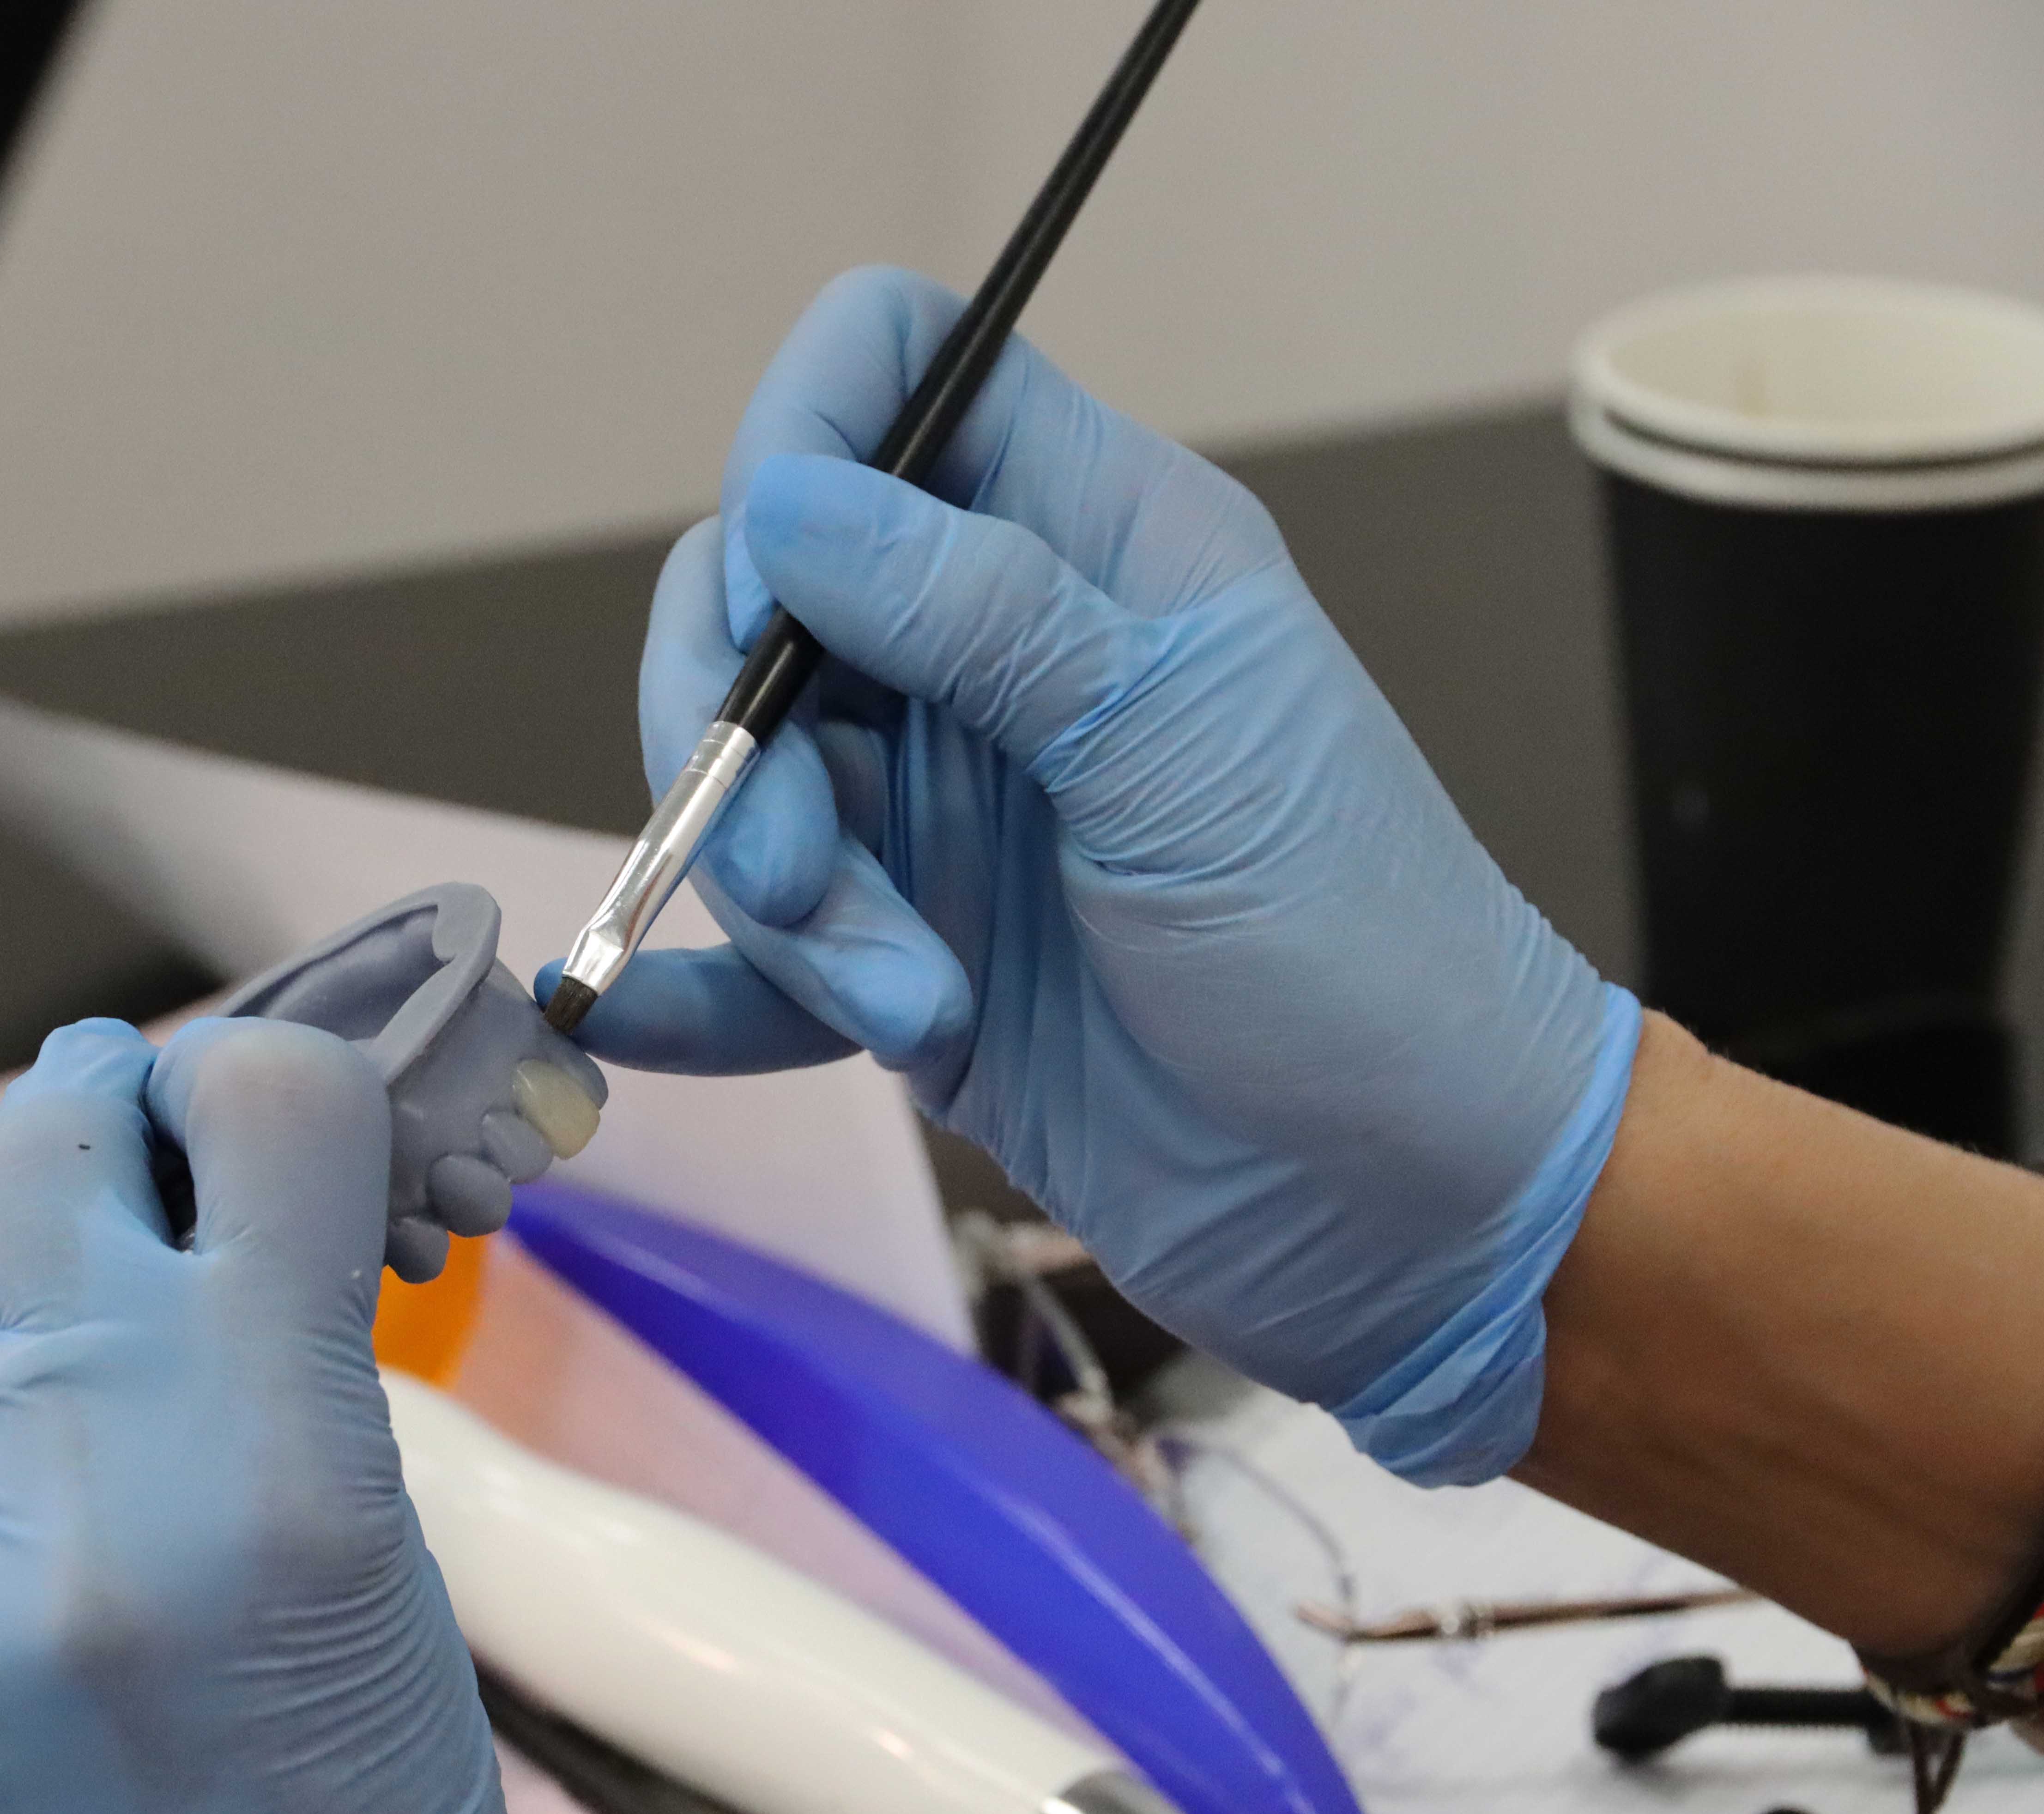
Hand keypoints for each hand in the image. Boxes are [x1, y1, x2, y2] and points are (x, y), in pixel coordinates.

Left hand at [0, 1018, 581, 1813]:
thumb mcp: (394, 1567)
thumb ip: (291, 1365)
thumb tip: (234, 1213)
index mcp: (277, 1465)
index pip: (255, 1105)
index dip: (294, 1077)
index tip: (313, 1109)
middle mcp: (83, 1485)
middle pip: (45, 1139)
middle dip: (122, 1105)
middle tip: (173, 1136)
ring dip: (26, 1232)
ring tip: (105, 1278)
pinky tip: (63, 1497)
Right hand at [559, 267, 1638, 1485]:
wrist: (1414, 1208)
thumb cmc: (1363, 954)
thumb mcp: (1180, 751)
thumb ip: (981, 613)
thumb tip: (786, 501)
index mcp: (1095, 546)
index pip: (894, 375)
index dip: (798, 443)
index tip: (772, 595)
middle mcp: (1001, 657)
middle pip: (762, 594)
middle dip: (737, 738)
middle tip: (804, 877)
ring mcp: (947, 813)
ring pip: (748, 782)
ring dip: (781, 906)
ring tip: (906, 1007)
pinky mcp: (913, 958)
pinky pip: (754, 954)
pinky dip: (694, 991)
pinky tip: (629, 1026)